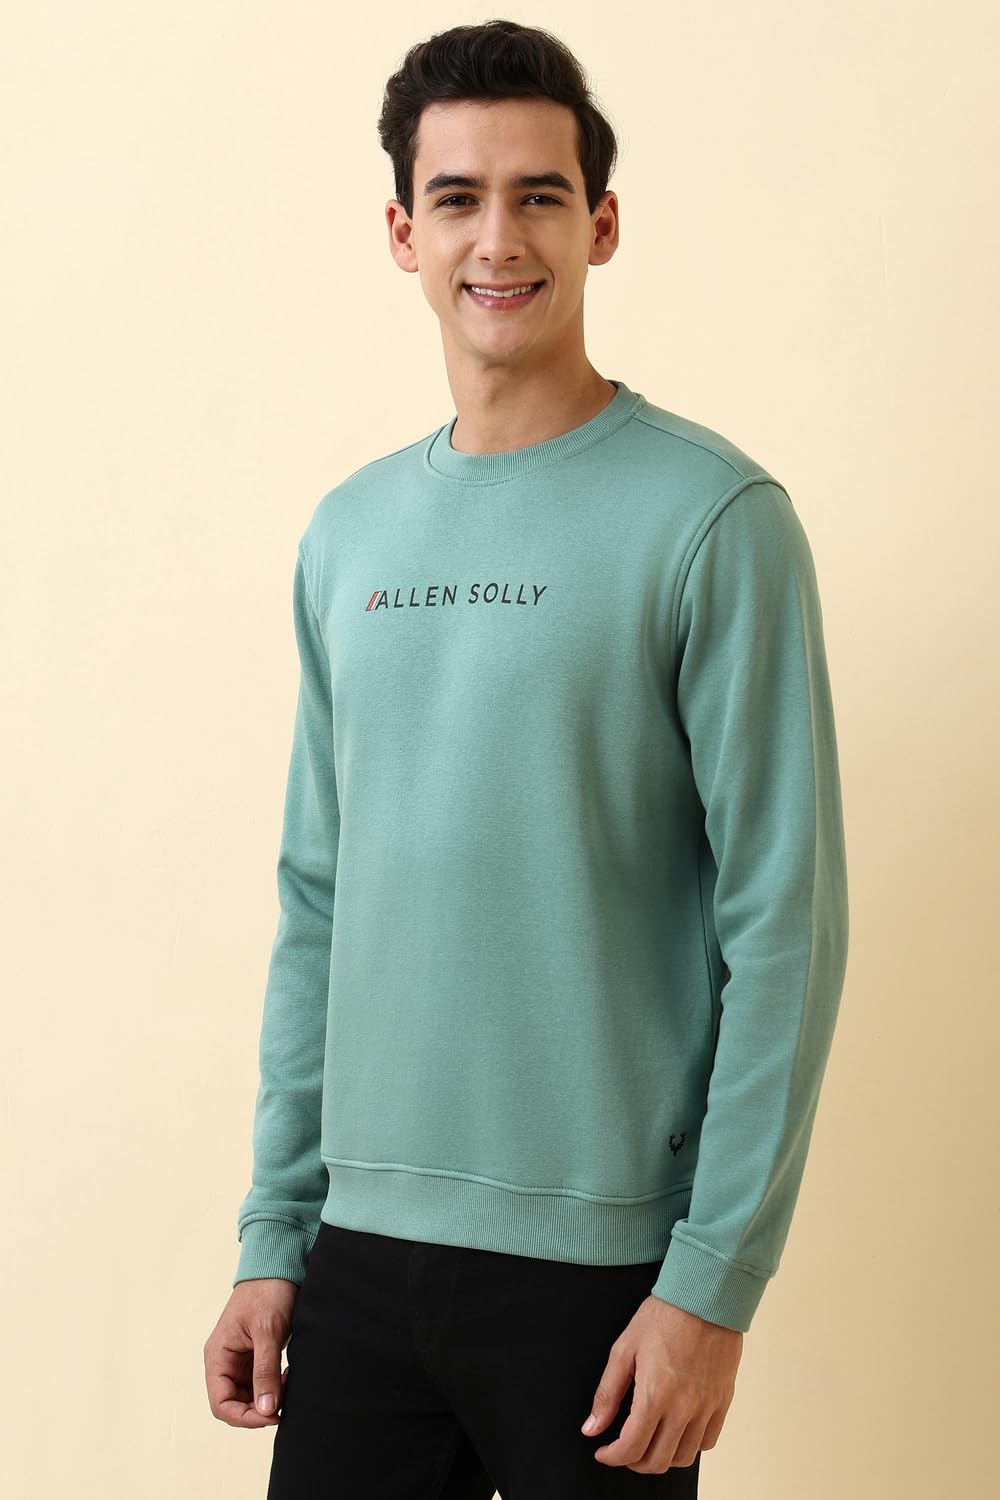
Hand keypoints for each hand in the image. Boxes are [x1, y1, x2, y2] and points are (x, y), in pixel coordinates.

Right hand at [204, 1278, 298, 1427]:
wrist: (279, 1266)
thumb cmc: (267, 1291)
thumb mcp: (267, 1331)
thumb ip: (265, 1371)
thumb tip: (266, 1410)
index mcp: (218, 1356)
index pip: (221, 1403)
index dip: (243, 1417)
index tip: (271, 1415)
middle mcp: (225, 1362)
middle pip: (234, 1404)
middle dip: (258, 1410)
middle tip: (284, 1404)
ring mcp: (240, 1360)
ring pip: (249, 1396)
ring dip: (269, 1399)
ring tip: (289, 1385)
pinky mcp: (256, 1356)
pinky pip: (261, 1383)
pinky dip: (275, 1386)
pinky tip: (289, 1377)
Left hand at [580, 1295, 742, 1472]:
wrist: (704, 1297)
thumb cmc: (663, 1317)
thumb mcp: (624, 1348)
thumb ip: (608, 1393)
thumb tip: (592, 1427)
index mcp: (655, 1395)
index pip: (631, 1448)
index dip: (612, 1457)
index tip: (603, 1451)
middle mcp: (683, 1408)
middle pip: (657, 1461)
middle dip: (634, 1462)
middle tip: (623, 1448)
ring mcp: (706, 1408)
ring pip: (683, 1457)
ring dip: (661, 1457)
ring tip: (649, 1441)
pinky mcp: (722, 1402)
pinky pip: (707, 1442)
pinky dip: (689, 1445)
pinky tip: (676, 1430)